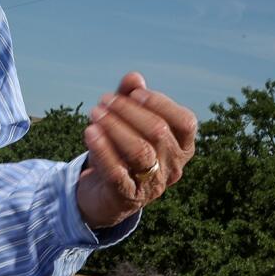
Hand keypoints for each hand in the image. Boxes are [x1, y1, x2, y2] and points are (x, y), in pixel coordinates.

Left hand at [75, 71, 197, 230]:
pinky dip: (103, 150)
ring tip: (94, 112)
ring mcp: (153, 185)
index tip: (134, 93)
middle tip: (104, 100)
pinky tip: (89, 132)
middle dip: (128, 111)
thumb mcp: (126, 122)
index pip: (185, 121)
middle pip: (158, 132)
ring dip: (114, 126)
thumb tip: (134, 77)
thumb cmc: (121, 150)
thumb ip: (131, 99)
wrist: (104, 193)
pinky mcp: (128, 198)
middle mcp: (174, 166)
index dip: (160, 103)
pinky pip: (117, 173)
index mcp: (182, 146)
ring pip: (140, 151)